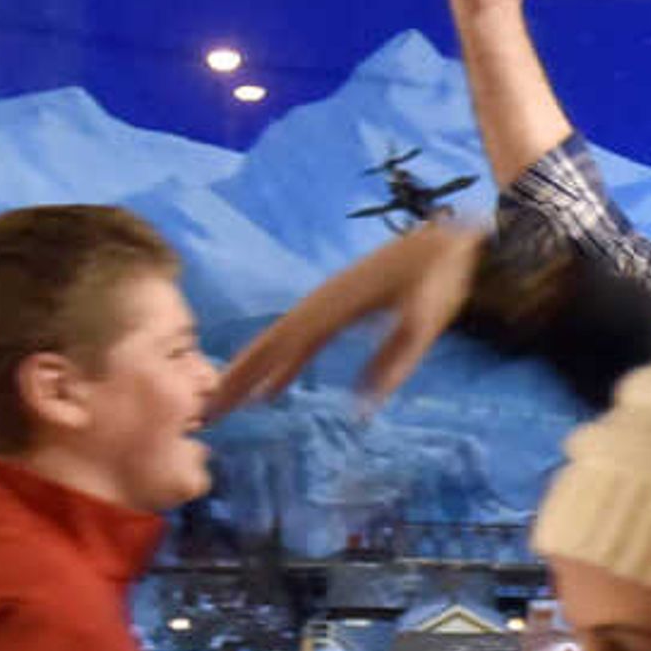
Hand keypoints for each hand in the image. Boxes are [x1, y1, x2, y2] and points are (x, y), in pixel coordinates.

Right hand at [210, 220, 482, 417]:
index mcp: (332, 309)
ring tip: (223, 401)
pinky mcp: (336, 305)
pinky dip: (279, 362)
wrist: (444, 238)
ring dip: (249, 370)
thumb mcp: (424, 319)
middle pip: (267, 345)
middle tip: (206, 412)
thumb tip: (364, 408)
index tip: (219, 403)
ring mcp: (324, 303)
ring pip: (276, 340)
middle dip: (234, 378)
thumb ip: (395, 359)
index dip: (247, 377)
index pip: (280, 350)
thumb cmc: (438, 275)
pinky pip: (296, 337)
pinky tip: (275, 387)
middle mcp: (319, 305)